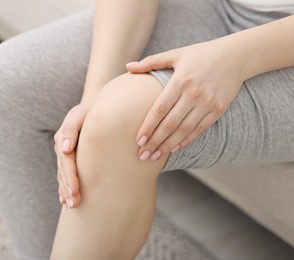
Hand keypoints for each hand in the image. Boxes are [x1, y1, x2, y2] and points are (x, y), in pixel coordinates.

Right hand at [54, 102, 90, 207]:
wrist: (93, 107)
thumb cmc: (89, 111)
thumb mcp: (79, 115)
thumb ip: (70, 130)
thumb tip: (65, 149)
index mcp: (63, 138)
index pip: (66, 162)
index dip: (70, 177)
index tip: (75, 191)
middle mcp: (62, 148)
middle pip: (63, 171)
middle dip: (68, 188)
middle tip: (75, 204)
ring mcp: (64, 153)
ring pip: (63, 175)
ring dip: (65, 190)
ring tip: (72, 205)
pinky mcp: (69, 157)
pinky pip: (64, 174)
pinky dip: (64, 186)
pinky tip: (65, 199)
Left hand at [127, 39, 244, 159]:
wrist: (236, 56)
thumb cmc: (200, 54)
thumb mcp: (175, 54)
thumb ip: (151, 62)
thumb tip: (127, 67)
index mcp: (180, 80)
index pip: (160, 109)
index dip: (148, 127)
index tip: (138, 140)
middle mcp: (194, 94)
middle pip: (170, 124)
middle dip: (155, 142)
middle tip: (142, 155)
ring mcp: (207, 103)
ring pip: (184, 130)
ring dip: (168, 146)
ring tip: (154, 156)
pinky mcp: (218, 110)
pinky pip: (199, 130)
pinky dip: (186, 141)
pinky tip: (173, 149)